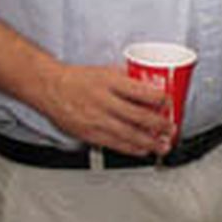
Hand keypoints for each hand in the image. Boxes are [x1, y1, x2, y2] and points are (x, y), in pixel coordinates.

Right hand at [39, 63, 174, 155]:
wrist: (50, 88)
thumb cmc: (77, 79)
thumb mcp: (106, 71)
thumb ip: (128, 79)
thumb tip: (151, 84)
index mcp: (110, 83)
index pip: (142, 92)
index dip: (161, 99)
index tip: (170, 102)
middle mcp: (104, 101)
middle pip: (138, 116)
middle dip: (159, 125)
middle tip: (171, 128)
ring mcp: (96, 119)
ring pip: (129, 134)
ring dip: (149, 142)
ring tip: (163, 146)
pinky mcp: (89, 133)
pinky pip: (114, 144)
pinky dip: (131, 149)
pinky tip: (143, 150)